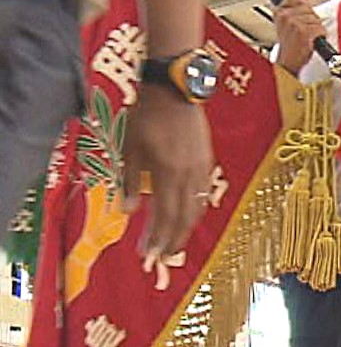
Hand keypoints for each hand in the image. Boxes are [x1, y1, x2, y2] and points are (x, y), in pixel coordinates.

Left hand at [121, 86, 213, 255]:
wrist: (175, 89)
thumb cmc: (148, 115)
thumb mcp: (130, 148)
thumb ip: (130, 181)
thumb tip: (127, 211)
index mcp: (168, 173)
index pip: (165, 215)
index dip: (158, 237)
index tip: (148, 253)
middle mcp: (188, 175)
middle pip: (184, 217)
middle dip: (172, 240)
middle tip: (161, 256)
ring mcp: (201, 169)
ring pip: (197, 208)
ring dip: (185, 229)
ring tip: (174, 242)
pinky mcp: (206, 161)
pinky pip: (203, 194)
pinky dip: (196, 210)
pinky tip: (188, 216)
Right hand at [273, 0, 325, 75]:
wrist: (289, 62)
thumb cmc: (290, 45)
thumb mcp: (288, 23)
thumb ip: (297, 6)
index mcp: (280, 12)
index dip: (304, 6)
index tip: (302, 14)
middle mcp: (285, 16)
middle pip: (310, 9)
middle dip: (312, 20)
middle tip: (304, 32)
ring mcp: (294, 24)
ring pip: (316, 19)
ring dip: (316, 29)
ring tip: (307, 38)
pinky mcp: (304, 32)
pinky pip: (319, 29)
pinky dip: (320, 36)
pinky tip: (312, 42)